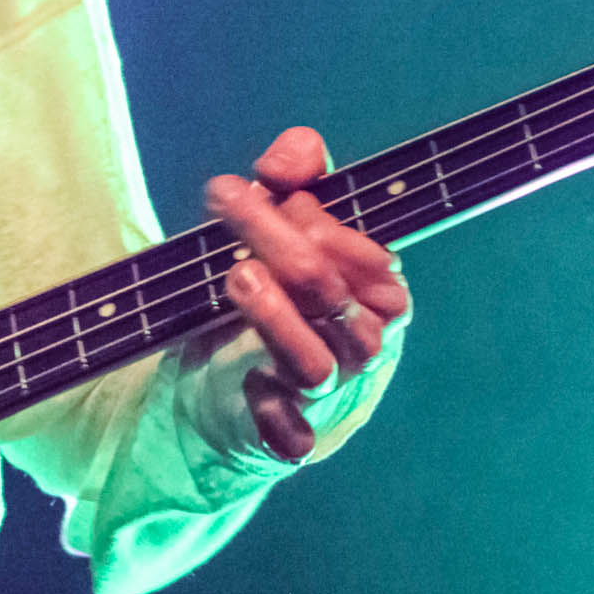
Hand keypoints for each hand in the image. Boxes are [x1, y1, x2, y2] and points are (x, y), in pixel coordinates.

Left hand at [207, 126, 410, 461]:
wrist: (219, 392)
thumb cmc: (266, 297)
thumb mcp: (279, 227)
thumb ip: (294, 178)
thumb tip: (292, 156)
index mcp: (374, 292)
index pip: (366, 255)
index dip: (315, 217)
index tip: (260, 187)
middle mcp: (359, 344)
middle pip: (333, 294)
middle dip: (279, 242)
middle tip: (227, 204)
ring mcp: (325, 395)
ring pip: (318, 362)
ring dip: (274, 316)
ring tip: (235, 274)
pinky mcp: (286, 437)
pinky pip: (293, 436)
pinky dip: (275, 414)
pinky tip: (250, 382)